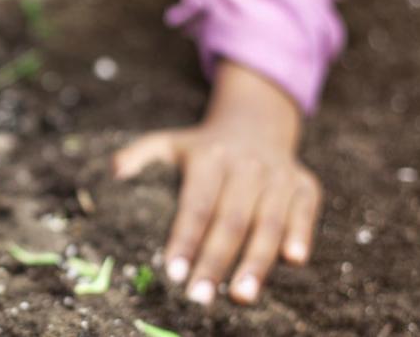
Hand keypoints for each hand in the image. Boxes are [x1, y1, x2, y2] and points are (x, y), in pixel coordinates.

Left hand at [112, 61, 321, 305]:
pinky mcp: (305, 184)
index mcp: (210, 159)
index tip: (173, 273)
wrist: (256, 122)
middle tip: (200, 297)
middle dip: (215, 262)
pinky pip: (304, 211)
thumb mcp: (169, 142)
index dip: (185, 240)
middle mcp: (246, 166)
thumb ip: (140, 154)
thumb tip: (115, 172)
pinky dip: (300, 233)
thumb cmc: (204, 147)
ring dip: (256, 261)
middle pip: (230, 220)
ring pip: (267, 222)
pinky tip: (293, 260)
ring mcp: (278, 175)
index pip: (196, 205)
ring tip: (241, 296)